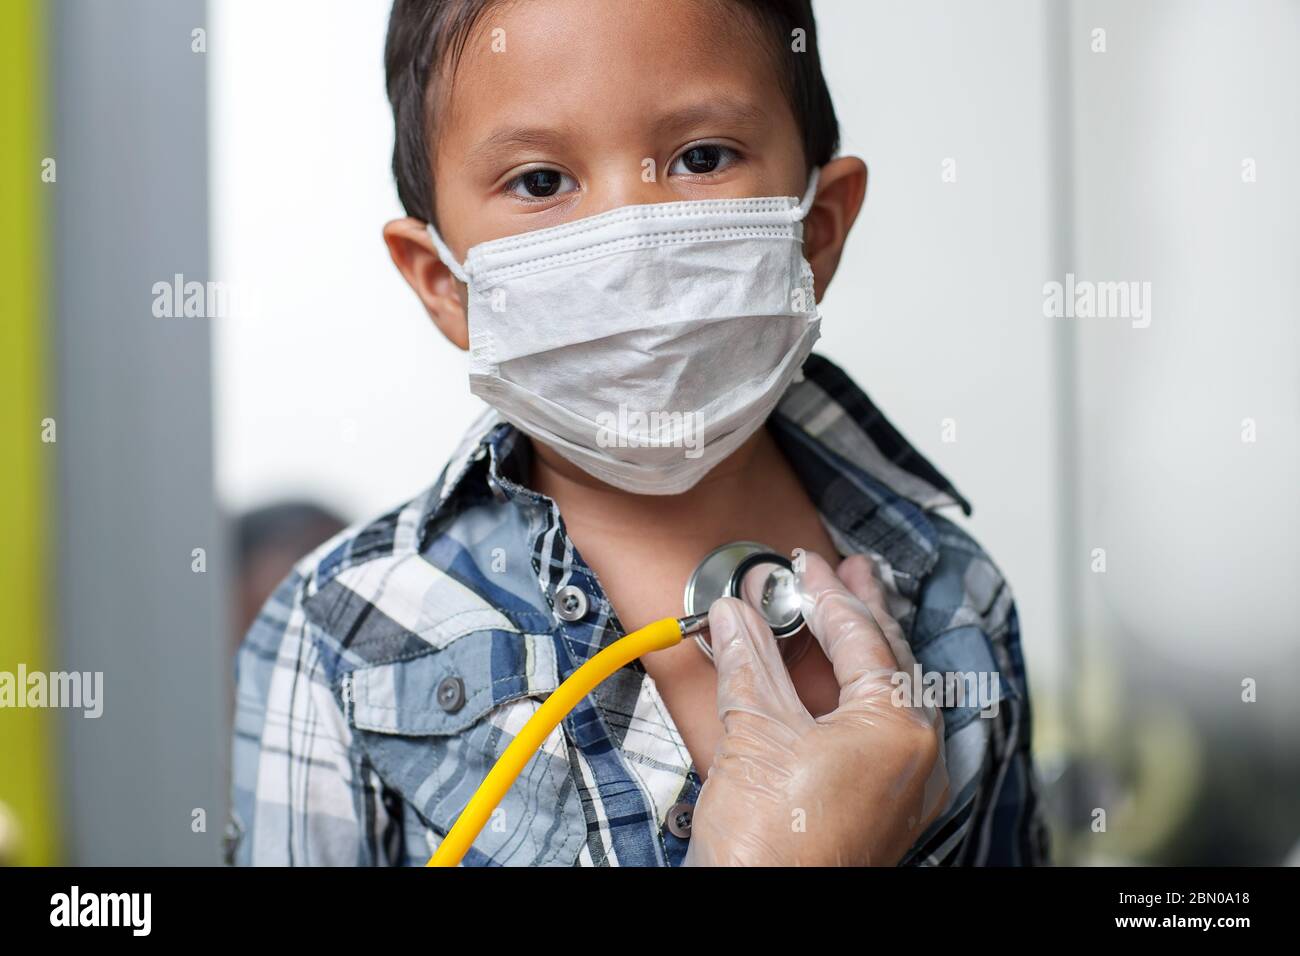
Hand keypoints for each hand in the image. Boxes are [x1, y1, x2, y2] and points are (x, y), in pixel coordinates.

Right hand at [682, 549, 948, 865]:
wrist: (759, 911)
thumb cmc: (772, 848)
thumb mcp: (755, 732)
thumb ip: (751, 661)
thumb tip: (737, 617)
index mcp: (898, 729)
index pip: (864, 638)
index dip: (827, 593)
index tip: (804, 566)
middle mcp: (916, 757)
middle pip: (892, 660)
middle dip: (862, 610)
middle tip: (846, 570)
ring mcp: (904, 787)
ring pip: (891, 695)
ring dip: (863, 649)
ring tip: (843, 611)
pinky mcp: (883, 808)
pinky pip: (880, 731)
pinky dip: (855, 694)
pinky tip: (831, 681)